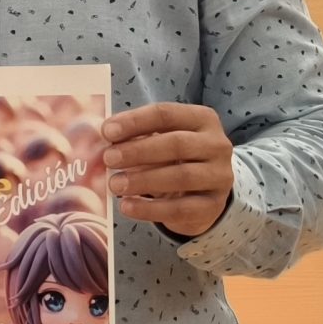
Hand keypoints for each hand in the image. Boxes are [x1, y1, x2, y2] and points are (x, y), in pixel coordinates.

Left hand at [102, 102, 233, 237]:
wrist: (204, 193)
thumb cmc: (175, 159)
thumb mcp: (160, 140)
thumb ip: (136, 136)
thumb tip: (103, 138)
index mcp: (202, 119)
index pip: (166, 114)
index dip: (135, 121)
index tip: (107, 131)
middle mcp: (217, 145)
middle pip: (176, 144)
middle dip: (138, 151)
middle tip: (108, 159)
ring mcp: (219, 176)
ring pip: (181, 176)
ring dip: (142, 180)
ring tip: (114, 185)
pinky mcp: (213, 206)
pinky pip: (180, 209)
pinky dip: (150, 209)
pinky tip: (127, 206)